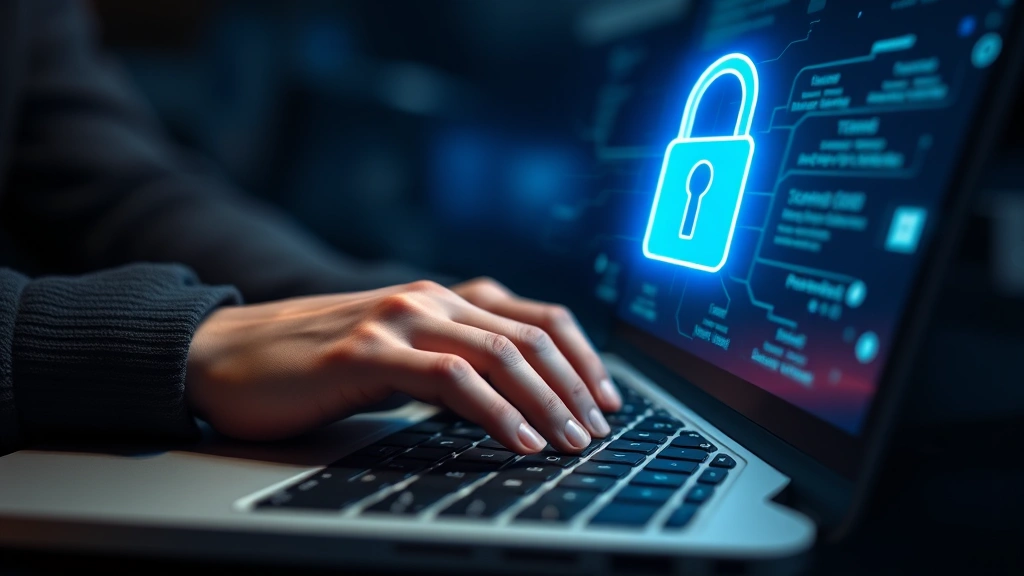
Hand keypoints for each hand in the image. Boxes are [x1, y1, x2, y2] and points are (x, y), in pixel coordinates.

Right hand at [186, 280, 619, 453]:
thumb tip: (512, 399)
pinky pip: (450, 380)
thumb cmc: (311, 364)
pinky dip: (495, 412)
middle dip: (575, 387)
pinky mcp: (366, 352)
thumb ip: (448, 359)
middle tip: (599, 430)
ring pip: (499, 355)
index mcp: (442, 298)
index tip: (607, 399)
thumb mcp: (395, 354)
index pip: (538, 318)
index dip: (582, 358)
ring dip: (546, 403)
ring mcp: (398, 320)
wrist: (225, 354)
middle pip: (530, 336)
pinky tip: (519, 442)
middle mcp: (428, 298)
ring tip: (571, 442)